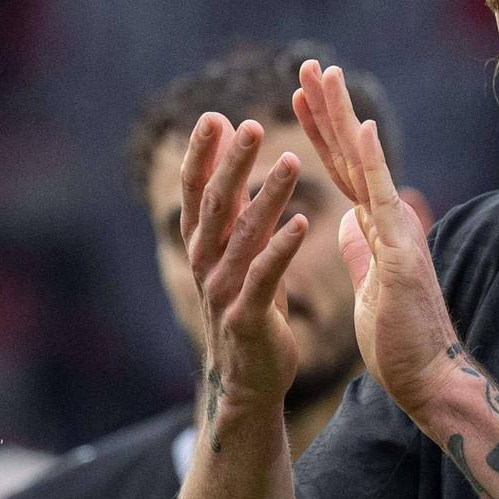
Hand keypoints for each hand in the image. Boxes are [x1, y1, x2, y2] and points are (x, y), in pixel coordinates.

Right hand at [179, 112, 312, 421]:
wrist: (247, 381)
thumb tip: (228, 166)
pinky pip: (264, 277)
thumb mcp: (237, 258)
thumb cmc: (248, 310)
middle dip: (232, 164)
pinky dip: (282, 248)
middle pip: (215, 205)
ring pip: (242, 236)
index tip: (215, 117)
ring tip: (292, 161)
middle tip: (250, 125)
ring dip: (267, 196)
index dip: (202, 155)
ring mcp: (222, 292)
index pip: (195, 192)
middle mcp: (205, 265)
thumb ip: (233, 214)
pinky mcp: (247, 318)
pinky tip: (302, 221)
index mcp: (201, 247)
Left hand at [290, 59, 459, 421]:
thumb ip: (361, 251)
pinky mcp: (402, 252)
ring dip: (342, 117)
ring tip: (324, 76)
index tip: (300, 98)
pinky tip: (358, 126)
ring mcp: (399, 232)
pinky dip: (371, 160)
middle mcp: (390, 221)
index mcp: (378, 229)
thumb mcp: (369, 286)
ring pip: (364, 164)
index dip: (321, 133)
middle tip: (307, 66)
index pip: (343, 171)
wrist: (429, 379)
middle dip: (328, 109)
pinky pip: (382, 198)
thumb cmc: (400, 341)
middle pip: (351, 155)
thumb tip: (347, 224)